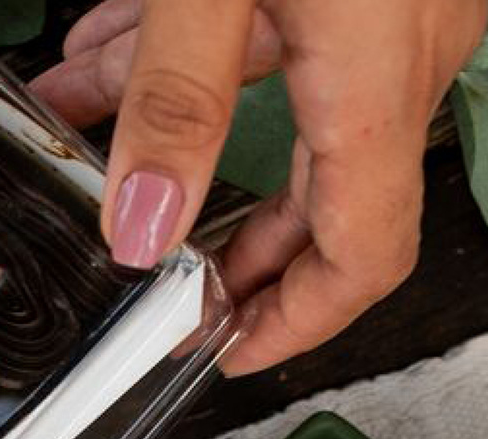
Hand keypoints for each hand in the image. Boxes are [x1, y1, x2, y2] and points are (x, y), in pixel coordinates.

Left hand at [32, 0, 487, 374]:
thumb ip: (175, 100)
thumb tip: (143, 224)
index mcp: (374, 82)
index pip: (361, 256)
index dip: (295, 325)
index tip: (224, 355)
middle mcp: (400, 54)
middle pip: (325, 202)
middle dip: (232, 253)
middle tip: (159, 291)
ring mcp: (387, 9)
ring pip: (284, 111)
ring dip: (174, 138)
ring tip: (87, 159)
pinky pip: (276, 37)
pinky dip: (183, 61)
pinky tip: (100, 57)